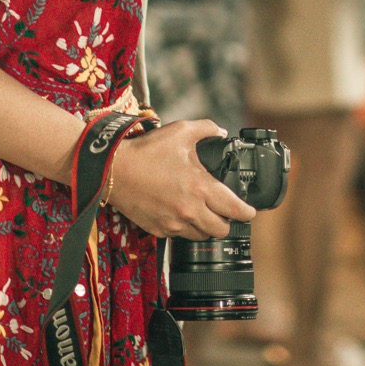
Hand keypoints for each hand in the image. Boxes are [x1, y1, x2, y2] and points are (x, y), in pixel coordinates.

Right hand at [108, 120, 255, 238]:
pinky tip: (182, 214)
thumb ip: (206, 129)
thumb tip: (222, 133)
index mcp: (200, 187)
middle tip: (225, 210)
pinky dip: (186, 228)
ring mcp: (174, 223)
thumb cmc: (147, 151)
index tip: (250, 211)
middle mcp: (190, 210)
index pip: (234, 209)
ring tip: (204, 212)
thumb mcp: (181, 131)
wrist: (114, 171)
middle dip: (227, 221)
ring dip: (207, 226)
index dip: (247, 212)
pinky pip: (181, 236)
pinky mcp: (160, 231)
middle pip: (222, 230)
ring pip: (202, 236)